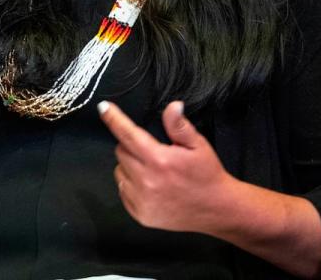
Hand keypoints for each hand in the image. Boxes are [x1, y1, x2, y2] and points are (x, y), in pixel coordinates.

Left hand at [98, 100, 232, 233]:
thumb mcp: (198, 145)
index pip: (128, 134)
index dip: (114, 119)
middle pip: (121, 152)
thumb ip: (179, 126)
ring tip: (153, 170)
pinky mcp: (141, 214)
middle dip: (131, 146)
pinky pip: (123, 191)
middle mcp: (147, 181)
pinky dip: (131, 185)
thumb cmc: (207, 174)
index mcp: (159, 160)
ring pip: (119, 171)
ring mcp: (142, 200)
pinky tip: (151, 186)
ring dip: (129, 166)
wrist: (217, 209)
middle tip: (152, 151)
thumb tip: (173, 106)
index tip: (103, 108)